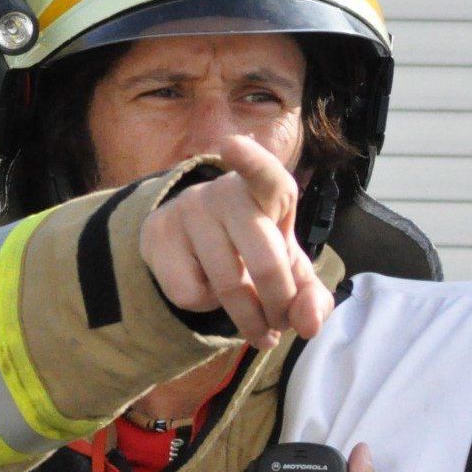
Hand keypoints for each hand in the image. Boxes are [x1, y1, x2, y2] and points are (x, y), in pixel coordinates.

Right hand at [139, 136, 331, 349]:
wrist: (192, 241)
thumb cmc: (253, 248)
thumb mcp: (288, 267)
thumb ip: (310, 295)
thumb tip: (309, 325)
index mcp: (266, 190)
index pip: (262, 171)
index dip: (250, 160)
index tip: (231, 145)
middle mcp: (225, 192)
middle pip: (264, 260)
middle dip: (279, 305)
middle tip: (280, 326)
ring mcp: (189, 211)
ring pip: (228, 286)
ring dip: (248, 321)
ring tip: (253, 323)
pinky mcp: (160, 236)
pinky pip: (192, 294)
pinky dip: (205, 308)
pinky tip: (206, 290)